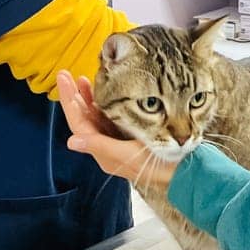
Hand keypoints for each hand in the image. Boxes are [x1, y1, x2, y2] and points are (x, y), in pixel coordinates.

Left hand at [57, 71, 175, 190]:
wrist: (186, 173)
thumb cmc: (159, 166)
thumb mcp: (128, 155)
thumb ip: (101, 146)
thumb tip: (72, 142)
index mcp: (104, 153)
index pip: (79, 124)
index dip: (69, 102)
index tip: (64, 80)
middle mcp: (108, 147)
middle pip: (85, 119)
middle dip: (74, 97)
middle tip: (66, 75)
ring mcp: (119, 141)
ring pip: (97, 117)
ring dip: (88, 98)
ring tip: (82, 80)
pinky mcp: (131, 137)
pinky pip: (111, 118)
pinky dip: (105, 104)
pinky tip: (104, 93)